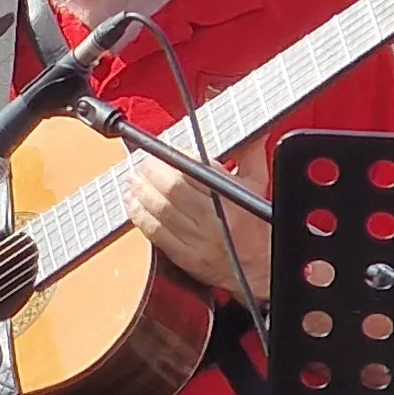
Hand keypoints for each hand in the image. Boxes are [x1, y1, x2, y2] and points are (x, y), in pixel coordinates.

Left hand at [130, 144, 275, 298]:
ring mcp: (199, 240)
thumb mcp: (257, 184)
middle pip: (173, 188)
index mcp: (234, 198)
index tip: (164, 150)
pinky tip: (133, 203)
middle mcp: (216, 219)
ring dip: (141, 191)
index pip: (197, 169)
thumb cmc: (255, 223)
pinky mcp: (186, 257)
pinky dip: (139, 215)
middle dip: (152, 171)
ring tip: (134, 179)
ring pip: (160, 210)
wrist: (260, 266)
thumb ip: (249, 152)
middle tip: (144, 164)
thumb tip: (249, 128)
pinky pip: (155, 233)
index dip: (174, 157)